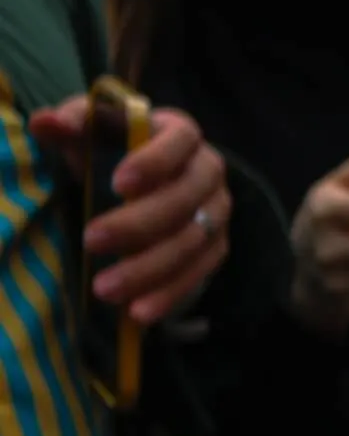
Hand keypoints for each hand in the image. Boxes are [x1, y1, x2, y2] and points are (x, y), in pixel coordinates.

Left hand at [30, 99, 229, 324]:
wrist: (145, 183)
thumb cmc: (112, 150)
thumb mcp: (91, 133)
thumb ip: (70, 125)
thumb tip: (45, 122)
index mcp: (182, 134)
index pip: (179, 142)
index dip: (154, 163)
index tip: (118, 185)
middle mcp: (209, 171)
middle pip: (185, 199)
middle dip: (139, 224)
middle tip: (92, 241)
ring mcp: (217, 213)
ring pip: (192, 243)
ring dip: (150, 269)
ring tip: (106, 290)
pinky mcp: (216, 247)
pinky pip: (199, 274)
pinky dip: (169, 295)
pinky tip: (138, 313)